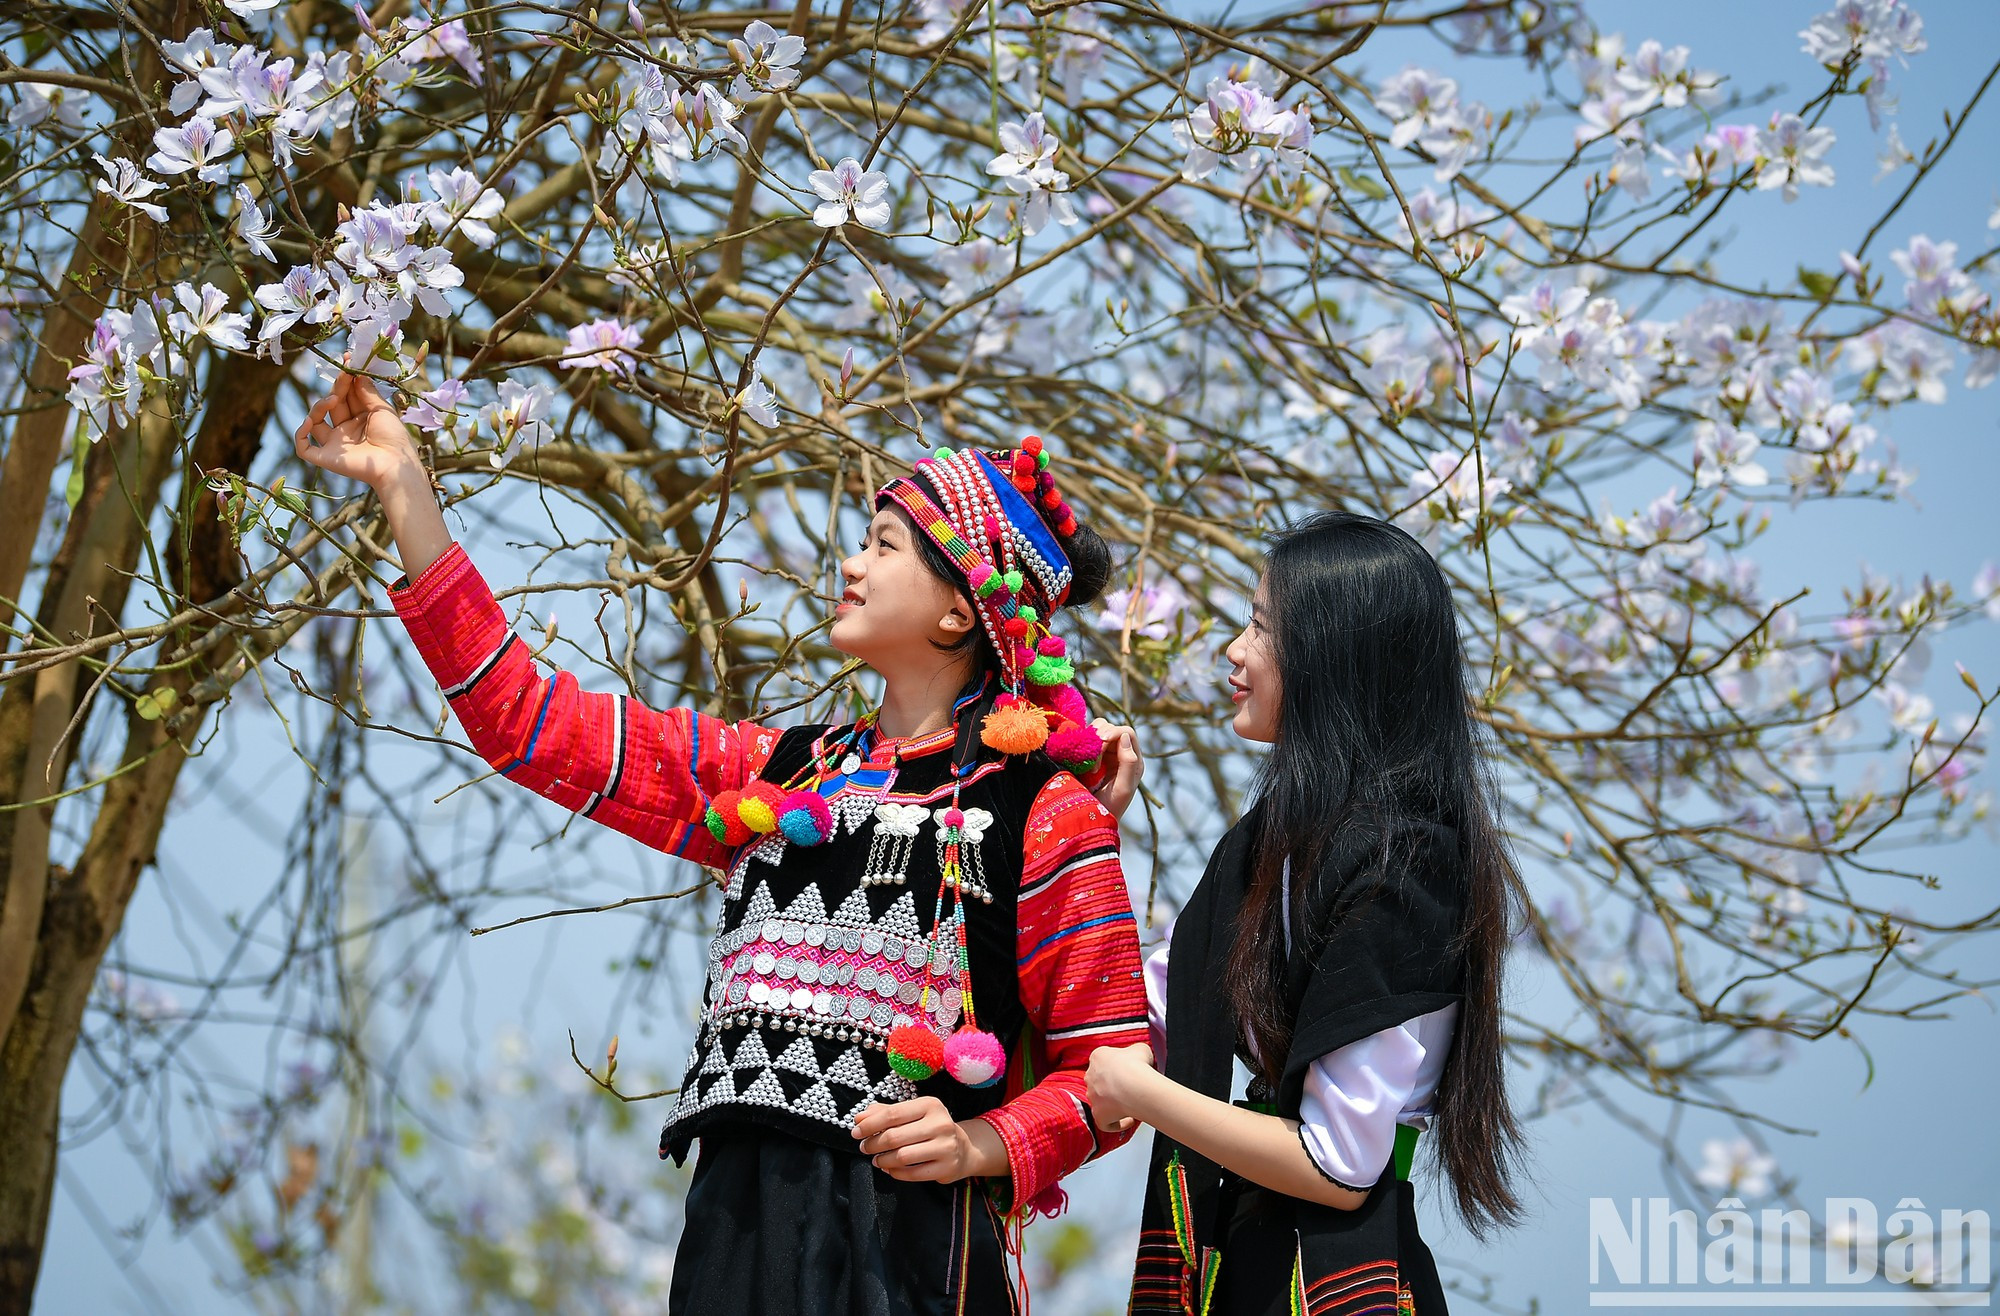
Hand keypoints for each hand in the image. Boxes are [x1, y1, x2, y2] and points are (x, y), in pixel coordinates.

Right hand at [292, 368, 423, 489]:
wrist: (395, 464)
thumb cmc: (394, 437)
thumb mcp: (381, 409)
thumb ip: (366, 392)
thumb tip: (356, 373)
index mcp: (361, 419)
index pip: (346, 396)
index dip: (345, 379)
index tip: (348, 360)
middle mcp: (346, 431)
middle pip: (332, 405)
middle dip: (337, 388)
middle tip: (344, 373)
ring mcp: (334, 444)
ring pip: (316, 421)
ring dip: (319, 406)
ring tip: (332, 399)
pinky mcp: (325, 458)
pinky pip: (304, 447)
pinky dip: (301, 434)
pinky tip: (310, 421)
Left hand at [851, 1096, 996, 1182]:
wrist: (963, 1149)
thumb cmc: (931, 1129)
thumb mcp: (912, 1114)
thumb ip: (885, 1113)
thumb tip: (859, 1117)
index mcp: (930, 1105)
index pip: (892, 1114)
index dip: (870, 1124)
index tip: (856, 1131)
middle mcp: (940, 1124)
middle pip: (895, 1136)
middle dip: (874, 1144)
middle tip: (865, 1147)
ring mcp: (945, 1147)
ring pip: (902, 1157)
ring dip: (883, 1160)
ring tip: (877, 1159)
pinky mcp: (946, 1167)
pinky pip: (913, 1174)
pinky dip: (896, 1173)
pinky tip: (890, 1169)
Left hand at [1085, 1042, 1156, 1132]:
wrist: (1135, 1086)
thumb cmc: (1137, 1066)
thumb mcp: (1140, 1049)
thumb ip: (1135, 1051)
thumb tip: (1138, 1056)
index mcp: (1098, 1057)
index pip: (1103, 1060)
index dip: (1117, 1066)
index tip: (1128, 1071)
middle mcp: (1091, 1076)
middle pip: (1100, 1080)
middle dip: (1113, 1085)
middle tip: (1129, 1087)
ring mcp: (1093, 1097)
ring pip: (1101, 1101)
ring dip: (1114, 1103)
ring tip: (1131, 1104)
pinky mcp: (1098, 1115)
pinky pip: (1105, 1122)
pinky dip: (1117, 1123)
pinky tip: (1129, 1120)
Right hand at [1086, 719, 1143, 821]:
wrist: (1091, 822)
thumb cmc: (1110, 808)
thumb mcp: (1123, 788)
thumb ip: (1128, 763)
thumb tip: (1124, 736)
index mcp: (1133, 759)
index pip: (1126, 732)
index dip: (1112, 733)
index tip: (1099, 746)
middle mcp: (1119, 753)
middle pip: (1111, 728)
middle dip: (1099, 736)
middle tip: (1090, 757)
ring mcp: (1103, 754)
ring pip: (1097, 730)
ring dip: (1089, 739)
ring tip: (1085, 759)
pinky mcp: (1088, 757)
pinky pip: (1084, 739)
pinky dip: (1080, 741)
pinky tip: (1078, 756)